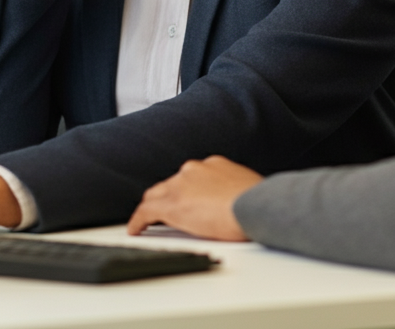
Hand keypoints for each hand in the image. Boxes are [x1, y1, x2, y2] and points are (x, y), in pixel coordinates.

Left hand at [127, 156, 262, 239]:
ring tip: (146, 222)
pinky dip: (138, 220)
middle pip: (170, 184)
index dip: (184, 190)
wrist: (253, 206)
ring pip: (156, 195)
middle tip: (162, 212)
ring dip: (151, 208)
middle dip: (165, 197)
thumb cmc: (258, 201)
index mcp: (214, 165)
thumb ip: (235, 190)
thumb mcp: (247, 188)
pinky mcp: (171, 204)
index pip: (190, 177)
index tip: (186, 200)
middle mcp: (194, 170)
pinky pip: (146, 211)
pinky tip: (136, 229)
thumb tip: (239, 201)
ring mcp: (181, 184)